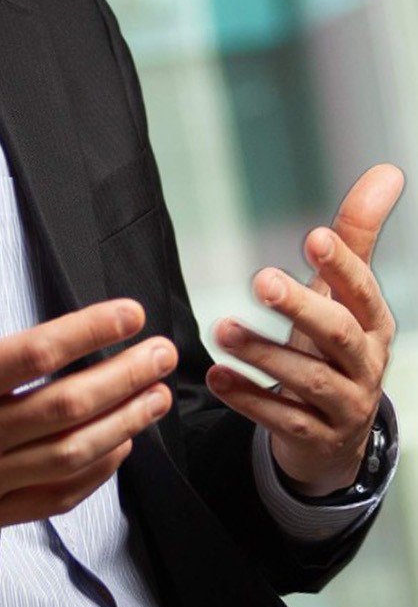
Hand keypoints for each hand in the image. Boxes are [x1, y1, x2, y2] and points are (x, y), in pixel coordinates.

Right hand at [0, 224, 176, 545]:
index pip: (36, 354)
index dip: (90, 332)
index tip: (128, 314)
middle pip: (68, 405)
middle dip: (125, 377)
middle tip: (163, 354)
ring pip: (70, 454)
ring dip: (122, 424)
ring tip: (156, 398)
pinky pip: (52, 498)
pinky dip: (93, 476)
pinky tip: (118, 450)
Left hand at [207, 163, 402, 495]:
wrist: (336, 432)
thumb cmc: (335, 344)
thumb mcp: (346, 292)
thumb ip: (358, 235)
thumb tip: (388, 171)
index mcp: (372, 324)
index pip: (363, 291)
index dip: (343, 265)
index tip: (313, 236)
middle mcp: (365, 364)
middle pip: (337, 335)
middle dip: (301, 308)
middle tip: (260, 279)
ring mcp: (342, 404)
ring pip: (308, 380)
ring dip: (264, 354)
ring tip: (222, 330)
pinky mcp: (313, 435)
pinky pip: (282, 419)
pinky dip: (249, 398)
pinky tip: (216, 377)